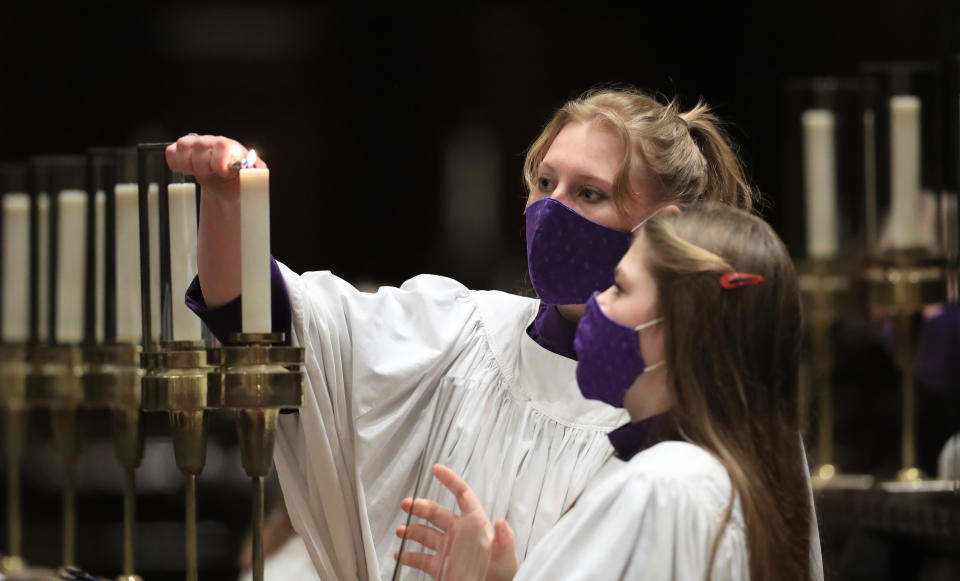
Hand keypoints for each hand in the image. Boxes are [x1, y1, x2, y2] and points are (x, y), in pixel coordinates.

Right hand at [164, 134, 266, 200]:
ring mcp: (198, 144)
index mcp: (233, 148)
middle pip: (200, 145)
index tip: (221, 173)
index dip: (219, 160)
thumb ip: (256, 175)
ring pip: (184, 145)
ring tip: (199, 173)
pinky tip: (187, 171)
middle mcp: (214, 142)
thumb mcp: (252, 182)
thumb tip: (256, 171)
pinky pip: (171, 151)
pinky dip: (175, 163)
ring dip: (188, 164)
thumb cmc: (240, 182)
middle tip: (210, 175)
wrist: (227, 186)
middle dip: (202, 166)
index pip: (223, 145)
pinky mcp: (184, 150)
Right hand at [395, 465, 517, 580]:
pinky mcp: (440, 567)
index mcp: (475, 525)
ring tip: (401, 531)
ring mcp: (447, 549)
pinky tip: (400, 555)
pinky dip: (408, 556)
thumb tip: (501, 522)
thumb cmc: (505, 573)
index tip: (436, 469)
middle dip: (420, 506)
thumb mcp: (506, 555)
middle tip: (407, 504)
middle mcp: (459, 534)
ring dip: (411, 530)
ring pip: (425, 534)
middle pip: (436, 513)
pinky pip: (420, 559)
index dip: (450, 481)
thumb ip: (504, 538)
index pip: (462, 496)